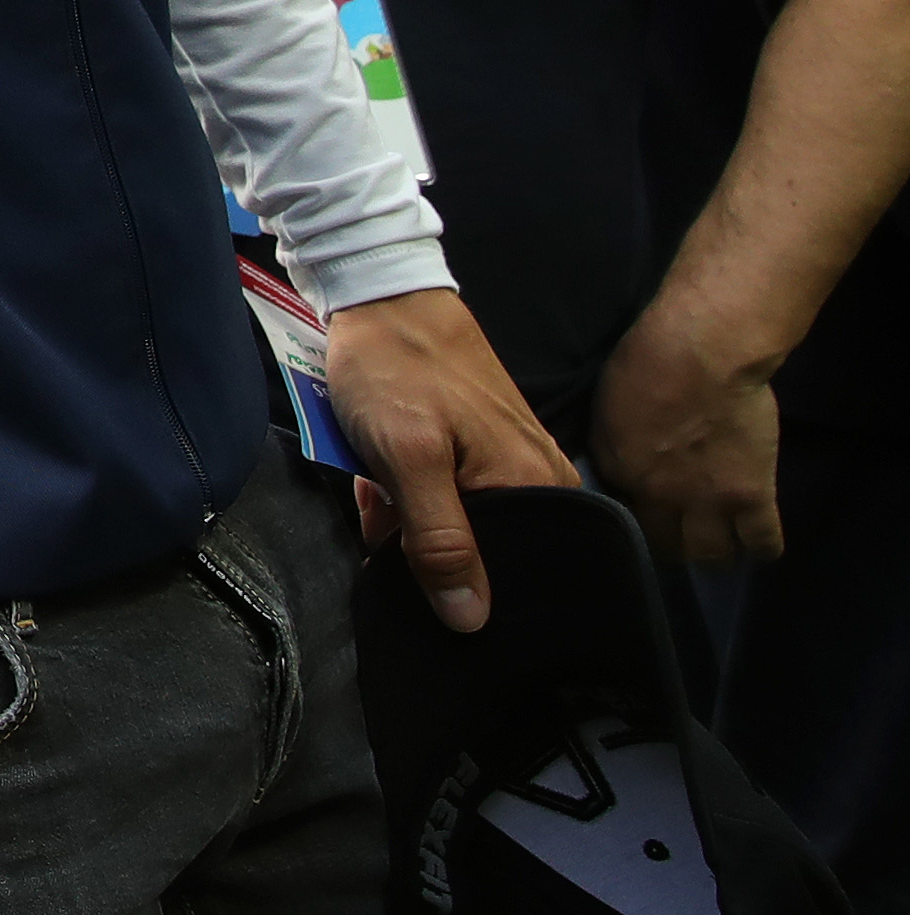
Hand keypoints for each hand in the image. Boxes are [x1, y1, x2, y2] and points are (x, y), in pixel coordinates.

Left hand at [319, 286, 575, 631]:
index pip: (519, 577)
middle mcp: (536, 480)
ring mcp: (503, 463)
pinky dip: (403, 502)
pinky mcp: (469, 450)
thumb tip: (471, 619)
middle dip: (433, 562)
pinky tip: (376, 494)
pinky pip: (440, 499)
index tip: (428, 610)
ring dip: (408, 527)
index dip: (471, 599)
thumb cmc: (395, 370)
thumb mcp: (408, 457)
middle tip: (390, 549)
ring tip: (380, 506)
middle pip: (489, 555)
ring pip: (455, 527)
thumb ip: (439, 537)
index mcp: (538, 488)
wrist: (376, 295)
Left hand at [591, 300, 784, 568]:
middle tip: (681, 533)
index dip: (633, 520)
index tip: (643, 514)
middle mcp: (661, 496)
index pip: (620, 519)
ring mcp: (709, 501)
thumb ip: (613, 450)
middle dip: (672, 545)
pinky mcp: (754, 496)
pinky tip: (755, 543)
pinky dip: (761, 549)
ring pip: (712, 556)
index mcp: (620, 471)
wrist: (704, 351)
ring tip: (717, 540)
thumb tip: (620, 475)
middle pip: (667, 547)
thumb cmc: (647, 362)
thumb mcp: (606, 410)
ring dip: (714, 552)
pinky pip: (763, 544)